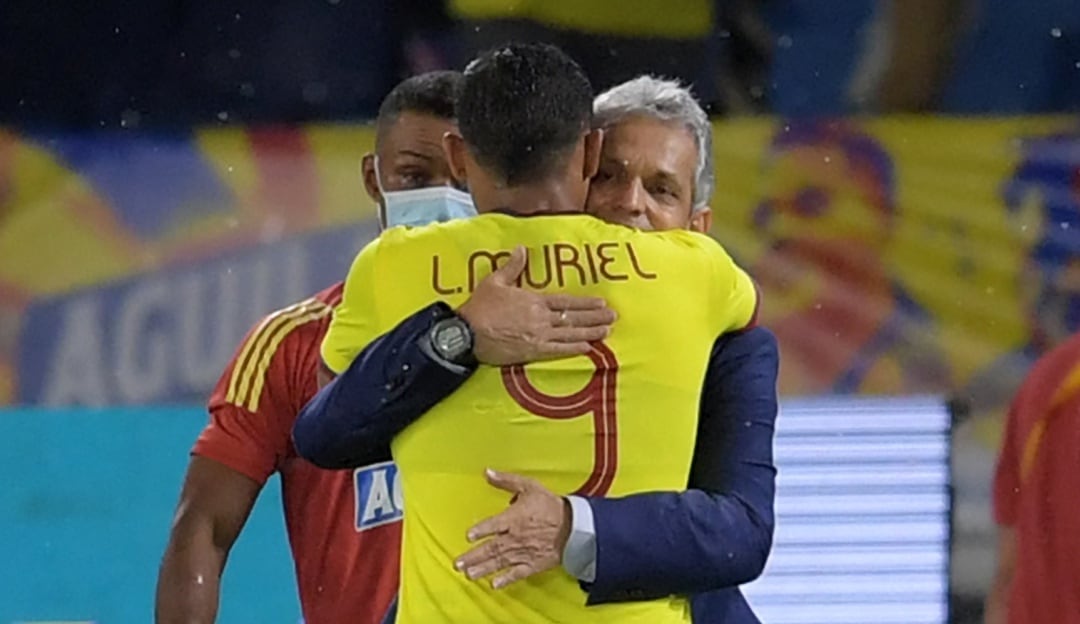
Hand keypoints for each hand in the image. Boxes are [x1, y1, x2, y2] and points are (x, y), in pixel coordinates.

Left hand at [454, 469, 570, 588]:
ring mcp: (523, 553)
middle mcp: (515, 538)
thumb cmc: (550, 505)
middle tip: (457, 565)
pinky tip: (494, 585)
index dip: (480, 531)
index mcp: (513, 518)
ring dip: (483, 569)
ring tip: (468, 575)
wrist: (573, 526)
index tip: (468, 537)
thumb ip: (506, 481)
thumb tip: (487, 472)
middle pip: (491, 549)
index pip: (493, 526)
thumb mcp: (529, 486)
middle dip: (473, 557)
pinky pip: (517, 574)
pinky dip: (505, 580)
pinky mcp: (532, 564)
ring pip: (499, 563)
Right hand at [457, 246, 615, 365]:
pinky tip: (588, 349)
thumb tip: (521, 249)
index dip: (585, 303)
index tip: (602, 303)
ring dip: (590, 332)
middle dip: (595, 317)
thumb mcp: (494, 281)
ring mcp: (539, 336)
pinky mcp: (532, 351)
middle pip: (573, 317)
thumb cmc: (479, 307)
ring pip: (570, 334)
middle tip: (613, 317)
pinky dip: (574, 349)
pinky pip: (558, 351)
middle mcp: (541, 318)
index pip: (566, 301)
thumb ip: (512, 266)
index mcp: (534, 300)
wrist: (467, 333)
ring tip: (607, 332)